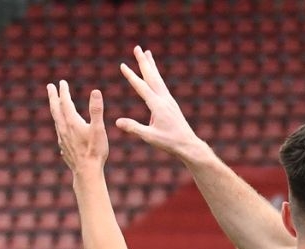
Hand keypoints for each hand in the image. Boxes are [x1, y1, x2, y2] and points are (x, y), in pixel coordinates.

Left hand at [46, 79, 107, 175]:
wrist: (86, 172)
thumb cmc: (94, 151)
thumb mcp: (98, 129)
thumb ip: (96, 110)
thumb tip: (95, 91)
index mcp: (72, 122)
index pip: (65, 103)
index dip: (63, 92)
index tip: (62, 82)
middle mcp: (64, 129)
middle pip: (55, 109)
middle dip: (53, 97)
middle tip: (49, 86)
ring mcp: (63, 139)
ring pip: (56, 120)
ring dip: (55, 109)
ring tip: (55, 104)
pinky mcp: (64, 147)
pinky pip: (59, 131)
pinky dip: (59, 124)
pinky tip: (61, 127)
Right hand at [114, 46, 207, 165]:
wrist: (187, 144)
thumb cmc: (169, 142)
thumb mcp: (149, 136)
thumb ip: (133, 128)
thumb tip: (117, 121)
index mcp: (157, 105)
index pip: (141, 87)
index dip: (131, 76)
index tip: (122, 65)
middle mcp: (164, 99)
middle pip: (151, 76)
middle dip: (143, 61)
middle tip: (137, 48)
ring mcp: (168, 100)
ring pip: (158, 78)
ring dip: (151, 65)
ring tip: (147, 53)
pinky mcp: (171, 103)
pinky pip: (162, 85)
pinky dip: (156, 76)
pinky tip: (154, 75)